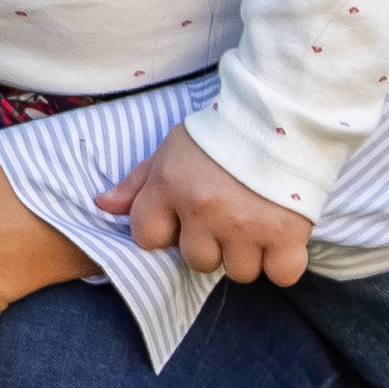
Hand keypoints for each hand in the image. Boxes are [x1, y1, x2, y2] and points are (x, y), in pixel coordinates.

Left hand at [99, 125, 313, 285]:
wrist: (284, 112)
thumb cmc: (223, 132)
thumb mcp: (172, 148)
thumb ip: (138, 182)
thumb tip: (103, 205)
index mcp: (170, 187)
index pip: (147, 238)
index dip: (165, 230)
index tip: (184, 216)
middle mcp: (204, 210)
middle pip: (197, 261)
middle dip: (211, 243)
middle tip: (228, 215)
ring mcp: (245, 226)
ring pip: (238, 272)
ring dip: (247, 254)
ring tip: (257, 223)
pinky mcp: (286, 234)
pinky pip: (280, 275)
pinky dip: (282, 263)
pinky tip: (281, 239)